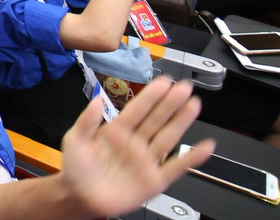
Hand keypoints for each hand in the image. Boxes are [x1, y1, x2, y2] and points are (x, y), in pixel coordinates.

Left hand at [59, 76, 211, 218]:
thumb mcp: (75, 140)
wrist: (80, 198)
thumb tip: (96, 99)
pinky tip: (204, 146)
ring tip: (193, 104)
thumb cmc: (76, 169)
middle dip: (170, 102)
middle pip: (156, 119)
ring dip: (181, 121)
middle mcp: (135, 143)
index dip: (151, 96)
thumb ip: (87, 121)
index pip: (138, 109)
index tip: (163, 82)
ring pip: (168, 137)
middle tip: (183, 87)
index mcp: (117, 130)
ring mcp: (146, 160)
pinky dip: (191, 157)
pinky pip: (176, 167)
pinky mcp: (154, 179)